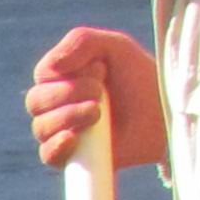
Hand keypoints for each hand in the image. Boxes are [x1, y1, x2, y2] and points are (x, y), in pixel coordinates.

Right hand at [25, 28, 166, 171]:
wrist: (163, 115)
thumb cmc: (140, 78)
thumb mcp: (116, 47)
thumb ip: (81, 41)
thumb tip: (51, 67)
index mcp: (63, 77)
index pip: (42, 75)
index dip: (65, 73)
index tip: (100, 70)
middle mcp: (56, 105)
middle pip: (36, 101)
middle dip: (68, 93)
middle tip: (100, 92)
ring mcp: (61, 132)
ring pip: (41, 127)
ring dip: (68, 116)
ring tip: (98, 113)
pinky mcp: (71, 158)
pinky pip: (47, 155)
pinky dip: (56, 146)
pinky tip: (73, 138)